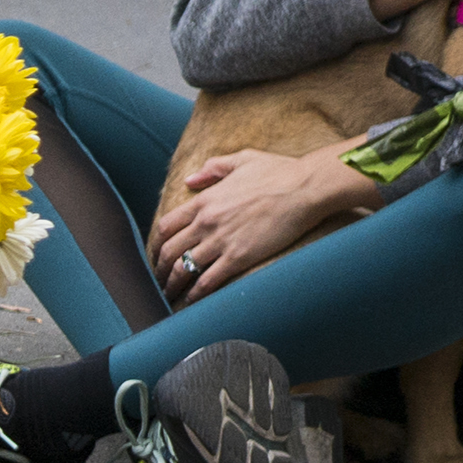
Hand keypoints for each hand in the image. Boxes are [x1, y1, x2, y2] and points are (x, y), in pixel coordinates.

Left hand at [147, 147, 368, 301]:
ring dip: (173, 285)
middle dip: (159, 269)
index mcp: (204, 200)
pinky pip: (208, 280)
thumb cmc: (278, 172)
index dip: (157, 244)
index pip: (166, 225)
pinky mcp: (238, 257)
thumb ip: (212, 169)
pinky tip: (191, 302)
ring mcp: (221, 240)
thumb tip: (189, 180)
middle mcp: (206, 222)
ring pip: (183, 268)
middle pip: (169, 250)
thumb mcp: (242, 160)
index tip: (157, 255)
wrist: (305, 188)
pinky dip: (195, 294)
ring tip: (169, 297)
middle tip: (157, 281)